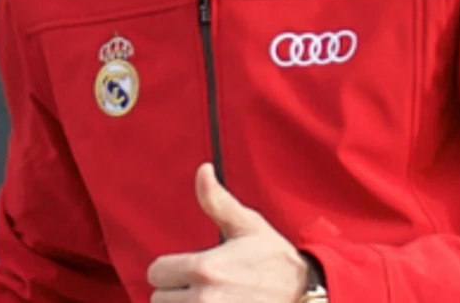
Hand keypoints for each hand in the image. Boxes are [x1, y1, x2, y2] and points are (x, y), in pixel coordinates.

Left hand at [146, 163, 310, 301]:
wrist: (303, 295)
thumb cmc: (275, 260)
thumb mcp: (247, 226)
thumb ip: (216, 200)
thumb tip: (203, 169)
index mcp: (205, 268)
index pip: (156, 272)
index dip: (169, 268)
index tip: (187, 269)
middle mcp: (204, 299)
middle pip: (159, 298)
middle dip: (175, 292)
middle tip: (201, 286)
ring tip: (208, 299)